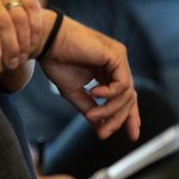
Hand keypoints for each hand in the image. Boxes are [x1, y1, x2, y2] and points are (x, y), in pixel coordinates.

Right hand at [38, 15, 139, 140]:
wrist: (47, 42)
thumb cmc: (57, 61)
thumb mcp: (74, 92)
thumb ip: (90, 108)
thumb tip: (100, 128)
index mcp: (107, 71)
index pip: (125, 96)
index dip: (129, 117)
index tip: (131, 136)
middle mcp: (116, 64)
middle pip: (129, 98)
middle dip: (119, 119)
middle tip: (104, 133)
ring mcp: (119, 58)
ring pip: (126, 94)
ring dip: (109, 109)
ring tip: (91, 115)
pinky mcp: (117, 55)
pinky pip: (122, 83)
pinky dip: (110, 94)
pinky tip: (94, 93)